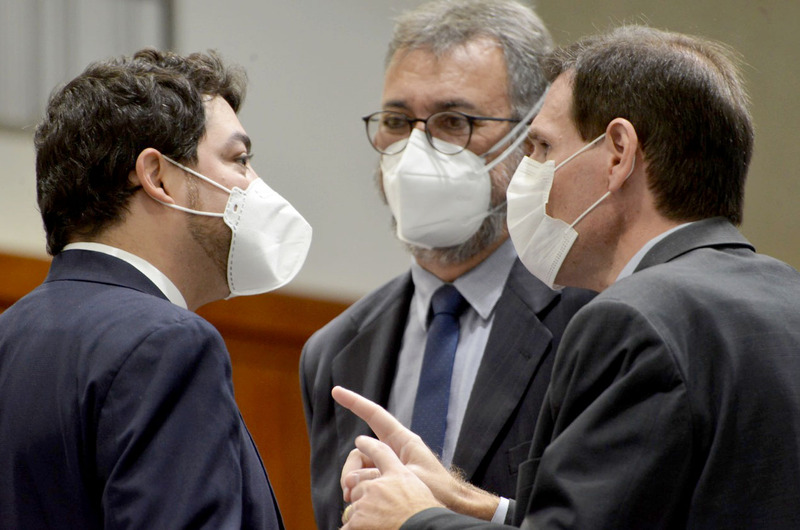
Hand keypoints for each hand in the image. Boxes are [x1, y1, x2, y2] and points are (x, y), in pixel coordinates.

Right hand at [332, 386, 499, 519]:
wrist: (451, 506)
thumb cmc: (439, 490)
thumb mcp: (409, 478)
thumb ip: (382, 473)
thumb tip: (353, 473)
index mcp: (402, 440)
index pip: (375, 415)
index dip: (355, 402)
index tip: (337, 391)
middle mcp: (392, 450)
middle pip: (360, 450)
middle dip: (350, 469)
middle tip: (348, 489)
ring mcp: (388, 465)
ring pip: (360, 468)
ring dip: (353, 483)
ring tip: (354, 500)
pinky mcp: (386, 480)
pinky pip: (365, 482)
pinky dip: (359, 492)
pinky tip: (358, 504)